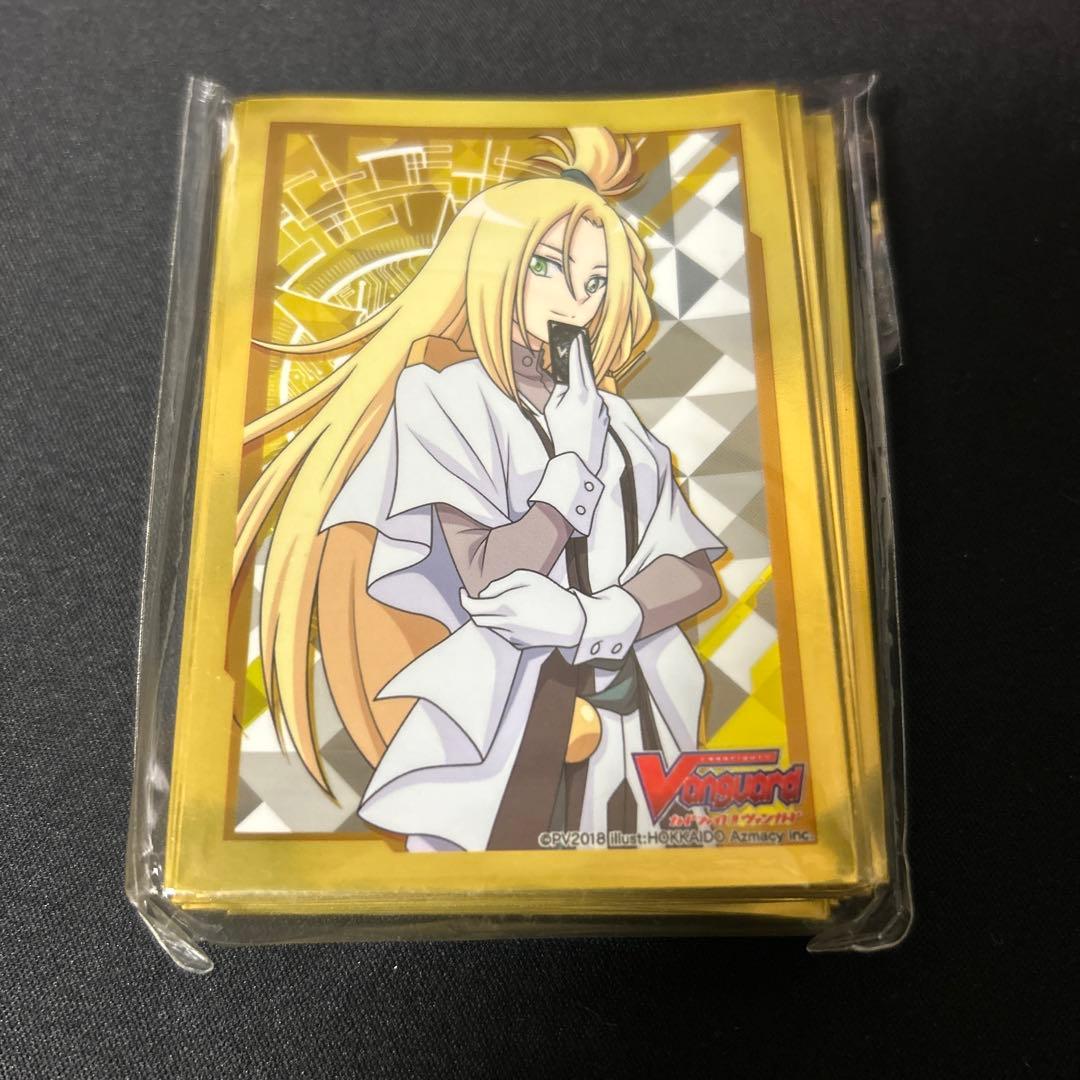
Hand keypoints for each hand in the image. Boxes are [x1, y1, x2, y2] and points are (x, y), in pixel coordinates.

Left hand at [460, 570, 585, 649]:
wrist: (572, 623)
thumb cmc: (551, 595)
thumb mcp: (527, 578)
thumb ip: (501, 583)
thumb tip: (484, 594)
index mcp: (505, 605)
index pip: (472, 607)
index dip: (463, 599)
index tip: (463, 591)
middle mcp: (504, 623)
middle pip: (477, 618)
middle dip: (474, 607)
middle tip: (480, 598)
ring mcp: (511, 636)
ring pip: (490, 625)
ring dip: (491, 615)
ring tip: (509, 604)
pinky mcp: (518, 643)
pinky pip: (503, 632)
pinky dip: (503, 623)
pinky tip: (520, 616)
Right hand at [544, 335, 608, 474]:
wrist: (579, 458)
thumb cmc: (561, 433)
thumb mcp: (552, 408)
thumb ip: (559, 390)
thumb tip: (566, 380)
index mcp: (580, 392)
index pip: (578, 364)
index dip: (576, 349)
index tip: (576, 337)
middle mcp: (595, 396)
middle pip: (587, 372)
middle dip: (582, 359)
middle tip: (579, 344)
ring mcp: (603, 405)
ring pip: (591, 390)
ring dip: (581, 387)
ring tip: (570, 394)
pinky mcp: (606, 415)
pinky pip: (595, 403)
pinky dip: (586, 403)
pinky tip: (578, 414)